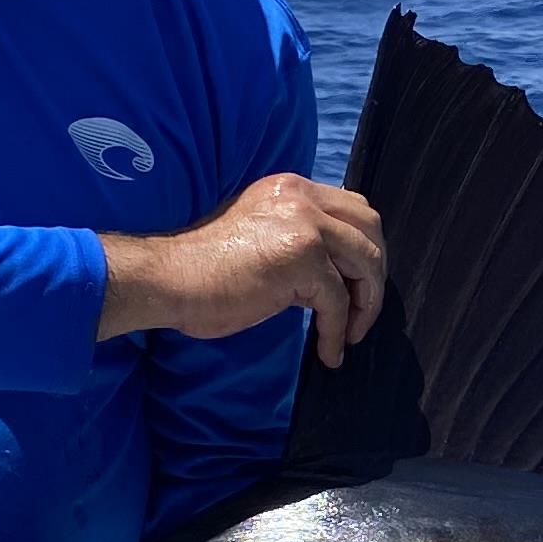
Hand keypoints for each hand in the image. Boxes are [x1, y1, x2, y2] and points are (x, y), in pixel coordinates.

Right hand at [99, 175, 386, 363]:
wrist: (167, 279)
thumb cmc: (204, 270)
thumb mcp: (260, 237)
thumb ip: (297, 241)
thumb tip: (337, 274)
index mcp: (291, 189)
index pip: (352, 209)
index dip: (364, 248)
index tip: (356, 286)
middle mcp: (301, 197)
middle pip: (370, 229)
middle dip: (375, 274)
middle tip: (361, 312)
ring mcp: (304, 224)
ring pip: (366, 263)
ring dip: (366, 304)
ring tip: (348, 334)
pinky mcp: (302, 257)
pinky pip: (339, 300)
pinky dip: (337, 331)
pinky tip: (328, 353)